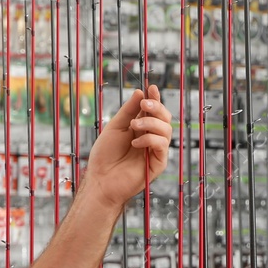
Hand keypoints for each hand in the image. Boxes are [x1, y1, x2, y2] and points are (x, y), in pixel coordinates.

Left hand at [83, 85, 172, 206]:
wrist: (101, 179)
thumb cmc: (105, 155)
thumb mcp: (115, 127)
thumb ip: (128, 111)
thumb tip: (140, 93)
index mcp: (141, 128)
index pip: (153, 110)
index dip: (155, 98)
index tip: (151, 88)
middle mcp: (151, 137)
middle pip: (165, 118)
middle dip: (156, 107)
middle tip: (143, 105)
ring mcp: (155, 150)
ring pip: (166, 129)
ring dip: (150, 123)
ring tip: (134, 126)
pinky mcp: (158, 163)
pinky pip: (161, 145)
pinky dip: (149, 139)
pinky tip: (135, 143)